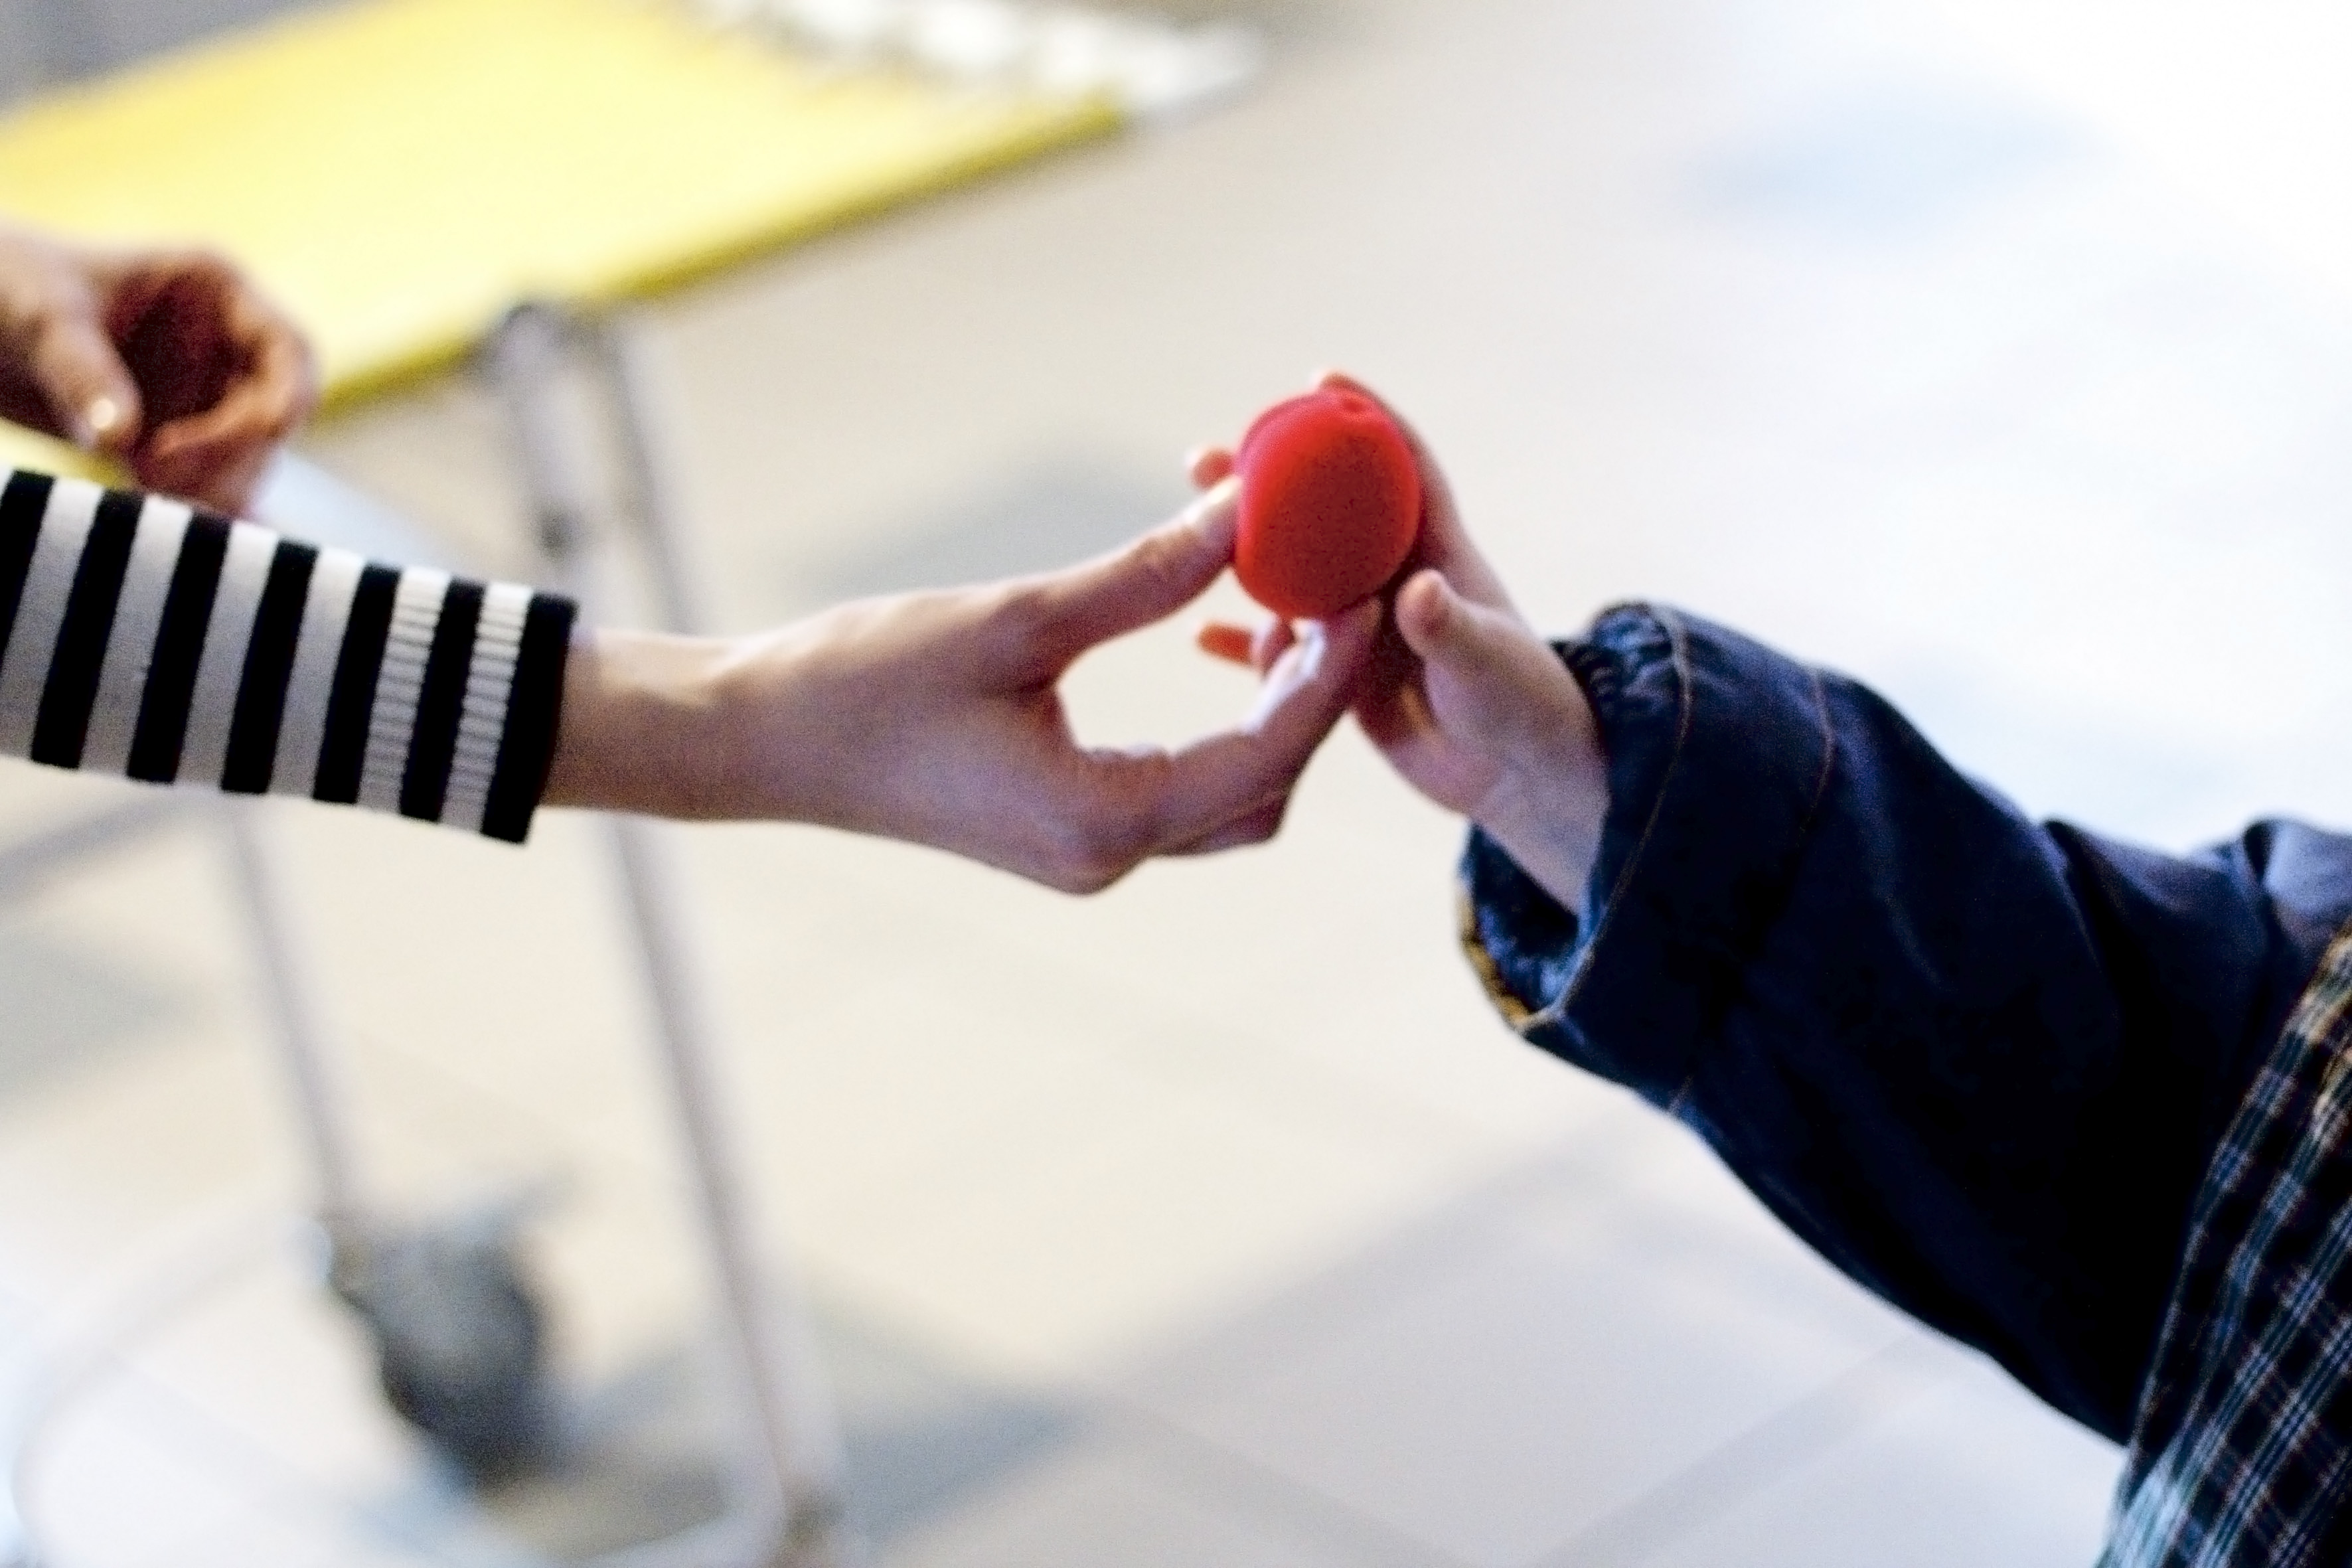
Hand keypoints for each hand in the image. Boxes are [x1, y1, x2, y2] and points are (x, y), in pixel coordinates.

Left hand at [0, 223, 317, 512]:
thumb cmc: (6, 284)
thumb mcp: (43, 317)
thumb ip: (84, 373)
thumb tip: (123, 440)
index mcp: (215, 292)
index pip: (289, 351)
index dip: (289, 395)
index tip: (264, 433)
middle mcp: (221, 346)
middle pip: (272, 416)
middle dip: (230, 450)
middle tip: (157, 469)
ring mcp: (200, 397)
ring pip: (245, 459)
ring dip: (211, 484)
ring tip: (143, 485)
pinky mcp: (171, 442)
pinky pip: (205, 483)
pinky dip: (191, 504)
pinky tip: (164, 521)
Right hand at [544, 480, 1379, 892]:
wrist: (758, 743)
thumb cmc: (864, 682)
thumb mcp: (1014, 619)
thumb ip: (1141, 577)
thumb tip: (1243, 515)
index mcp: (1101, 822)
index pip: (1262, 754)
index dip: (1328, 675)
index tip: (1367, 590)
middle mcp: (1104, 858)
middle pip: (1263, 792)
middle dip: (1314, 703)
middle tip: (1338, 597)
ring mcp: (1082, 853)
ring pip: (1225, 798)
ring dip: (1267, 717)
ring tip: (1288, 611)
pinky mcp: (1059, 830)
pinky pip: (1174, 790)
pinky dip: (1215, 729)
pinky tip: (1220, 647)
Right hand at [1194, 373, 1606, 915]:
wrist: (1521, 782)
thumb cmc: (1525, 711)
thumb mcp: (1489, 668)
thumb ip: (1451, 628)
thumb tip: (1416, 592)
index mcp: (1438, 556)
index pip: (1402, 468)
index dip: (1366, 419)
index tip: (1320, 380)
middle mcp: (1394, 580)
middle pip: (1323, 513)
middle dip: (1270, 481)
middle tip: (1206, 459)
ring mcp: (1363, 628)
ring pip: (1294, 576)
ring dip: (1246, 554)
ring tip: (1187, 534)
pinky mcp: (1344, 677)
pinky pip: (1284, 653)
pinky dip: (1245, 643)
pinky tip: (1198, 638)